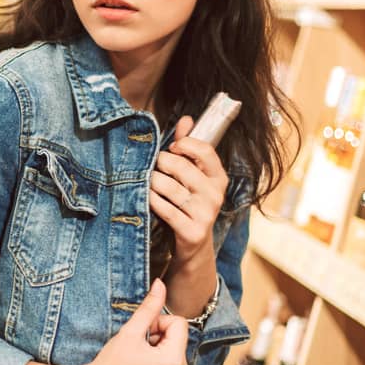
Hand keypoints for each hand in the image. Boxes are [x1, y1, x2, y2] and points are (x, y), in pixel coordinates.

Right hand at [84, 279, 190, 364]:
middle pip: (178, 339)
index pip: (179, 324)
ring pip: (176, 354)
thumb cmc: (111, 363)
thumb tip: (160, 284)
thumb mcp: (131, 331)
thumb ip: (150, 306)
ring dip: (161, 352)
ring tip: (140, 361)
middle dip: (160, 338)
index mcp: (174, 361)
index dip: (158, 324)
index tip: (142, 334)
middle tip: (138, 348)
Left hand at [149, 114, 228, 266]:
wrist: (194, 246)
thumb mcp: (194, 176)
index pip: (205, 150)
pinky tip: (146, 197)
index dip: (184, 144)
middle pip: (180, 167)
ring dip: (151, 182)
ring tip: (147, 182)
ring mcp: (205, 214)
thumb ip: (189, 148)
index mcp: (219, 177)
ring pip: (168, 187)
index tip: (172, 147)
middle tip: (152, 167)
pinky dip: (151, 200)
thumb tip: (186, 119)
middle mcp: (215, 195)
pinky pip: (164, 209)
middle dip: (160, 163)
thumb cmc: (189, 203)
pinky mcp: (192, 231)